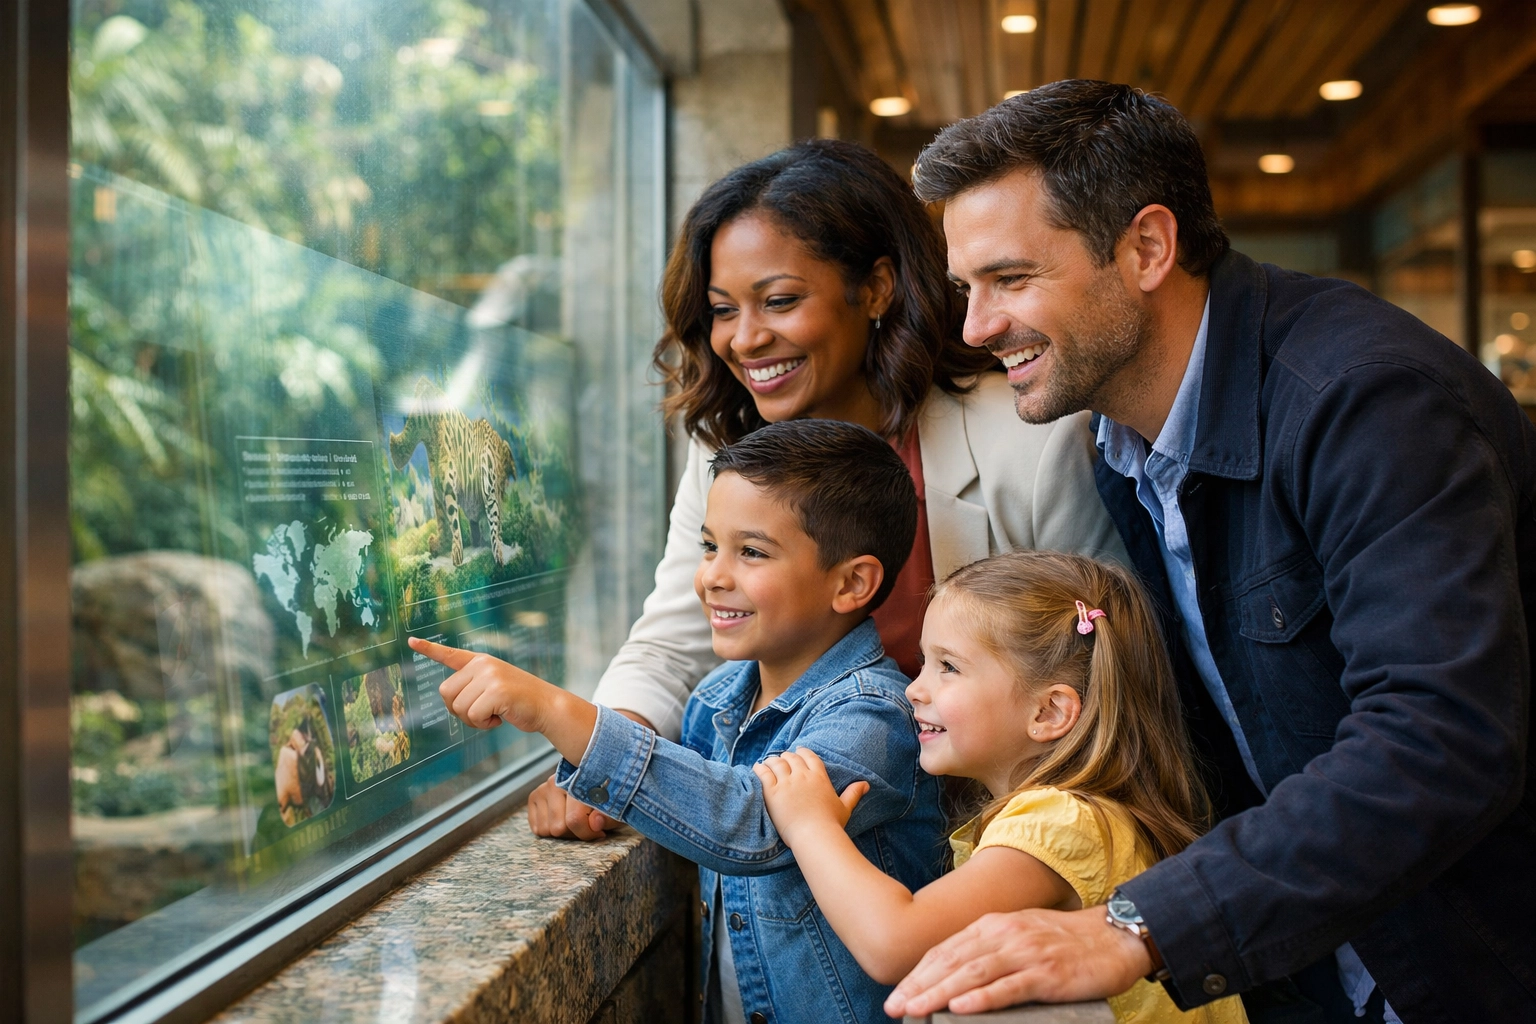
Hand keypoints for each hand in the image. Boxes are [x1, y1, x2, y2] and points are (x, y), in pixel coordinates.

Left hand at [409, 637, 549, 730]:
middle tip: (480, 713)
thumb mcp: (495, 687)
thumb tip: (452, 702)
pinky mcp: (497, 691)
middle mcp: (483, 665)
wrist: (548, 706)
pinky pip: (473, 715)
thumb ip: (473, 687)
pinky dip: (484, 724)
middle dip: (458, 709)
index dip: (429, 649)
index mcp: (481, 662)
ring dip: (473, 719)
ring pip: (458, 707)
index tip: (411, 640)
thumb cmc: (519, 702)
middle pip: (446, 692)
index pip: (450, 654)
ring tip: (494, 715)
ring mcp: (490, 676)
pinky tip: (499, 719)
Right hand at [526, 774, 618, 839]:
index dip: (588, 833)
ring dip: (562, 832)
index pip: (574, 819)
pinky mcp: (534, 796)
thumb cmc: (607, 797)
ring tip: (575, 821)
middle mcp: (556, 782)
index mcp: (578, 781)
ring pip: (545, 830)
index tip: (600, 833)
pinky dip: (549, 830)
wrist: (594, 781)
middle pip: (558, 828)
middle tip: (587, 826)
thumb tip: (595, 823)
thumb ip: (608, 817)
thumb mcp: (616, 807)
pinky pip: (537, 828)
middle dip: (574, 833)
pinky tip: (562, 819)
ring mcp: (543, 788)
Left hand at [752, 747, 868, 845]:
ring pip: (776, 763)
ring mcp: (786, 783)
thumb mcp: (845, 807)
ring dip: (772, 761)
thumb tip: (866, 784)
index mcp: (819, 777)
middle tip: (781, 759)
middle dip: (785, 757)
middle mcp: (802, 776)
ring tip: (768, 763)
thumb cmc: (831, 825)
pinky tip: (756, 768)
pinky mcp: (772, 792)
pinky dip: (759, 768)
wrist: (814, 836)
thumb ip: (853, 793)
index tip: (797, 751)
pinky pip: (763, 773)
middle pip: (791, 758)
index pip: (809, 756)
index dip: (802, 752)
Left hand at [883, 905, 1151, 1017]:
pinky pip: (1009, 987)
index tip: (897, 993)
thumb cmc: (1065, 941)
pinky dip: (983, 998)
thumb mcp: (1019, 935)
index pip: (946, 950)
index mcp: (993, 925)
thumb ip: (989, 950)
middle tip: (894, 1007)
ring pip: (973, 973)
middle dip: (919, 986)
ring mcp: (1025, 952)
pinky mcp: (1046, 973)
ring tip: (915, 1009)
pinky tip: (961, 1008)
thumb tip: (955, 977)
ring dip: (940, 993)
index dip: (918, 973)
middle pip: (952, 961)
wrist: (1114, 936)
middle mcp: (1004, 934)